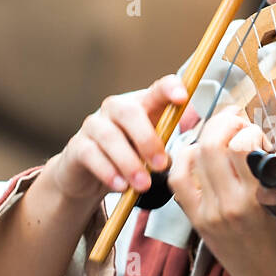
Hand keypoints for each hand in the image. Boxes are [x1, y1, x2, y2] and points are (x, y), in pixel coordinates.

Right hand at [46, 74, 196, 204]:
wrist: (88, 177)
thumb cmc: (128, 157)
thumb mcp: (153, 149)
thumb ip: (171, 143)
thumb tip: (198, 147)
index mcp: (141, 105)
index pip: (157, 88)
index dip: (169, 89)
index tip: (182, 97)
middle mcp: (115, 109)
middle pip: (129, 111)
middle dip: (147, 138)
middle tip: (161, 165)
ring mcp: (94, 126)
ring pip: (109, 136)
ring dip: (129, 161)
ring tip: (143, 184)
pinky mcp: (77, 147)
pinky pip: (91, 155)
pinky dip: (108, 171)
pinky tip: (121, 186)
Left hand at [167, 106, 275, 275]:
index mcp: (260, 200)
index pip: (242, 146)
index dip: (252, 130)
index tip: (261, 137)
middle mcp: (230, 206)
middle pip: (212, 144)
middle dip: (226, 122)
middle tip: (238, 122)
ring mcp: (209, 214)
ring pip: (193, 157)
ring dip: (208, 137)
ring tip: (223, 136)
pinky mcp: (198, 221)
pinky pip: (178, 181)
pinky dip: (184, 160)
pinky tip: (199, 154)